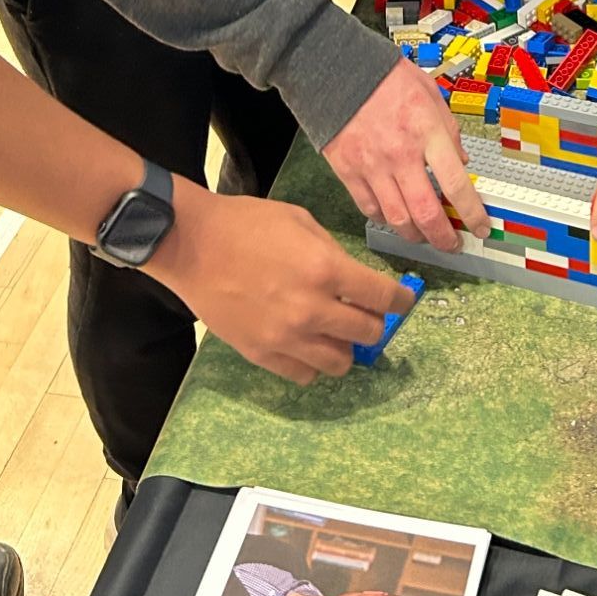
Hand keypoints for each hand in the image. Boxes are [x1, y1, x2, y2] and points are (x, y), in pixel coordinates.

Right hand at [147, 178, 415, 385]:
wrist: (193, 244)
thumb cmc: (247, 223)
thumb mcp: (300, 220)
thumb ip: (332, 251)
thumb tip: (353, 279)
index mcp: (326, 269)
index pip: (382, 297)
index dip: (400, 300)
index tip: (403, 301)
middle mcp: (312, 309)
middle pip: (367, 334)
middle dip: (374, 323)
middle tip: (366, 314)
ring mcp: (286, 337)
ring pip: (340, 363)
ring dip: (346, 348)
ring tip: (336, 334)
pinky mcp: (262, 354)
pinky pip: (304, 375)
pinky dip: (313, 363)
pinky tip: (308, 345)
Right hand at [323, 59, 490, 251]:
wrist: (337, 69)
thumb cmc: (386, 77)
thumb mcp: (430, 93)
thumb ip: (448, 130)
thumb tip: (461, 162)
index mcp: (427, 131)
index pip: (456, 184)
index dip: (472, 213)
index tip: (481, 227)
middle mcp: (401, 153)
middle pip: (426, 213)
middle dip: (443, 237)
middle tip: (452, 244)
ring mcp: (372, 165)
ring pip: (397, 218)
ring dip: (415, 235)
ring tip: (424, 236)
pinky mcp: (348, 171)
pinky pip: (369, 208)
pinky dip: (385, 219)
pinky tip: (394, 218)